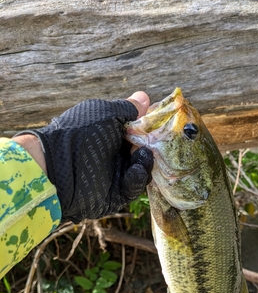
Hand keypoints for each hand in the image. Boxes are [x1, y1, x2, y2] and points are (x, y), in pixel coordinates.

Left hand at [14, 92, 152, 222]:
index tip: (164, 124)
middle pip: (144, 152)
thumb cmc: (80, 133)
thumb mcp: (105, 113)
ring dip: (146, 161)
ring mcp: (116, 175)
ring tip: (142, 154)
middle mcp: (114, 154)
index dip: (151, 129)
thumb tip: (145, 98)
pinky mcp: (117, 195)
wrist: (58, 167)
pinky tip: (134, 169)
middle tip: (159, 142)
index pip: (139, 133)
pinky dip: (137, 177)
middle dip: (153, 147)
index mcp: (111, 134)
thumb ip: (128, 109)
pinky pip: (134, 187)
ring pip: (143, 170)